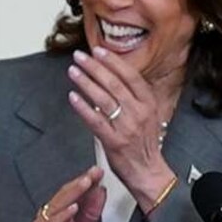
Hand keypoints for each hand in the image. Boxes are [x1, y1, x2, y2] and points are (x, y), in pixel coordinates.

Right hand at [0, 166, 107, 221]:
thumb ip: (91, 214)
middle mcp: (51, 218)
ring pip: (57, 206)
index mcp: (62, 215)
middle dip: (81, 182)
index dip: (87, 182)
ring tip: (86, 183)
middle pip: (65, 195)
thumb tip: (100, 192)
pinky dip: (61, 217)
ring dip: (72, 194)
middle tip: (94, 171)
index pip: (75, 194)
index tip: (100, 171)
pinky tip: (72, 209)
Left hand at [65, 47, 172, 205]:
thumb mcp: (147, 115)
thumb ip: (133, 98)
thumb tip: (113, 79)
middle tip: (79, 56)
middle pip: (114, 84)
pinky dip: (83, 108)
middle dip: (95, 67)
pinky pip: (95, 121)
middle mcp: (139, 112)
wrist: (148, 171)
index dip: (113, 61)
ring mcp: (126, 127)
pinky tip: (73, 97)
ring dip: (86, 83)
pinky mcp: (113, 141)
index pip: (130, 76)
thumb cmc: (144, 143)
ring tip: (73, 72)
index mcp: (149, 103)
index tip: (98, 50)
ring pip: (103, 99)